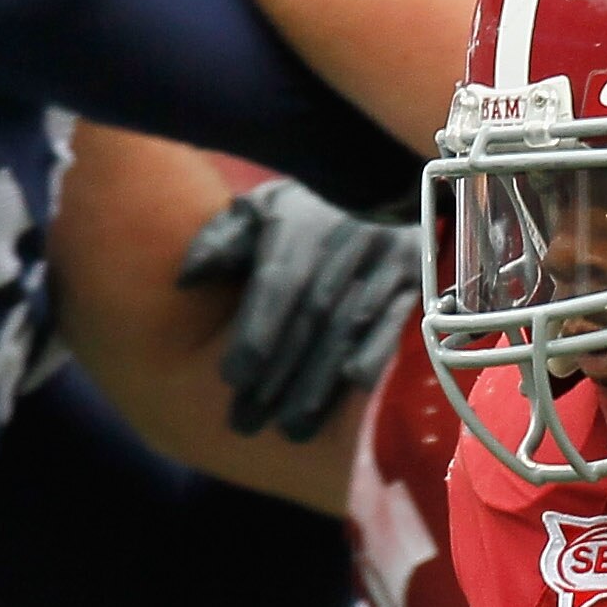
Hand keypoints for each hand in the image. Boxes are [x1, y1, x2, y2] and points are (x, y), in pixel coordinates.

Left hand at [178, 180, 418, 441]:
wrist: (391, 179)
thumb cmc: (313, 205)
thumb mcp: (263, 206)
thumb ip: (224, 239)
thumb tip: (187, 279)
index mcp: (302, 221)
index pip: (278, 282)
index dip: (257, 331)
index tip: (232, 377)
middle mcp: (347, 239)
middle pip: (311, 316)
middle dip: (280, 374)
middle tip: (250, 422)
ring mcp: (388, 258)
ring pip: (350, 327)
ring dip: (321, 381)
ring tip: (293, 427)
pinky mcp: (419, 276)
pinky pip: (397, 322)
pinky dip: (377, 353)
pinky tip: (354, 386)